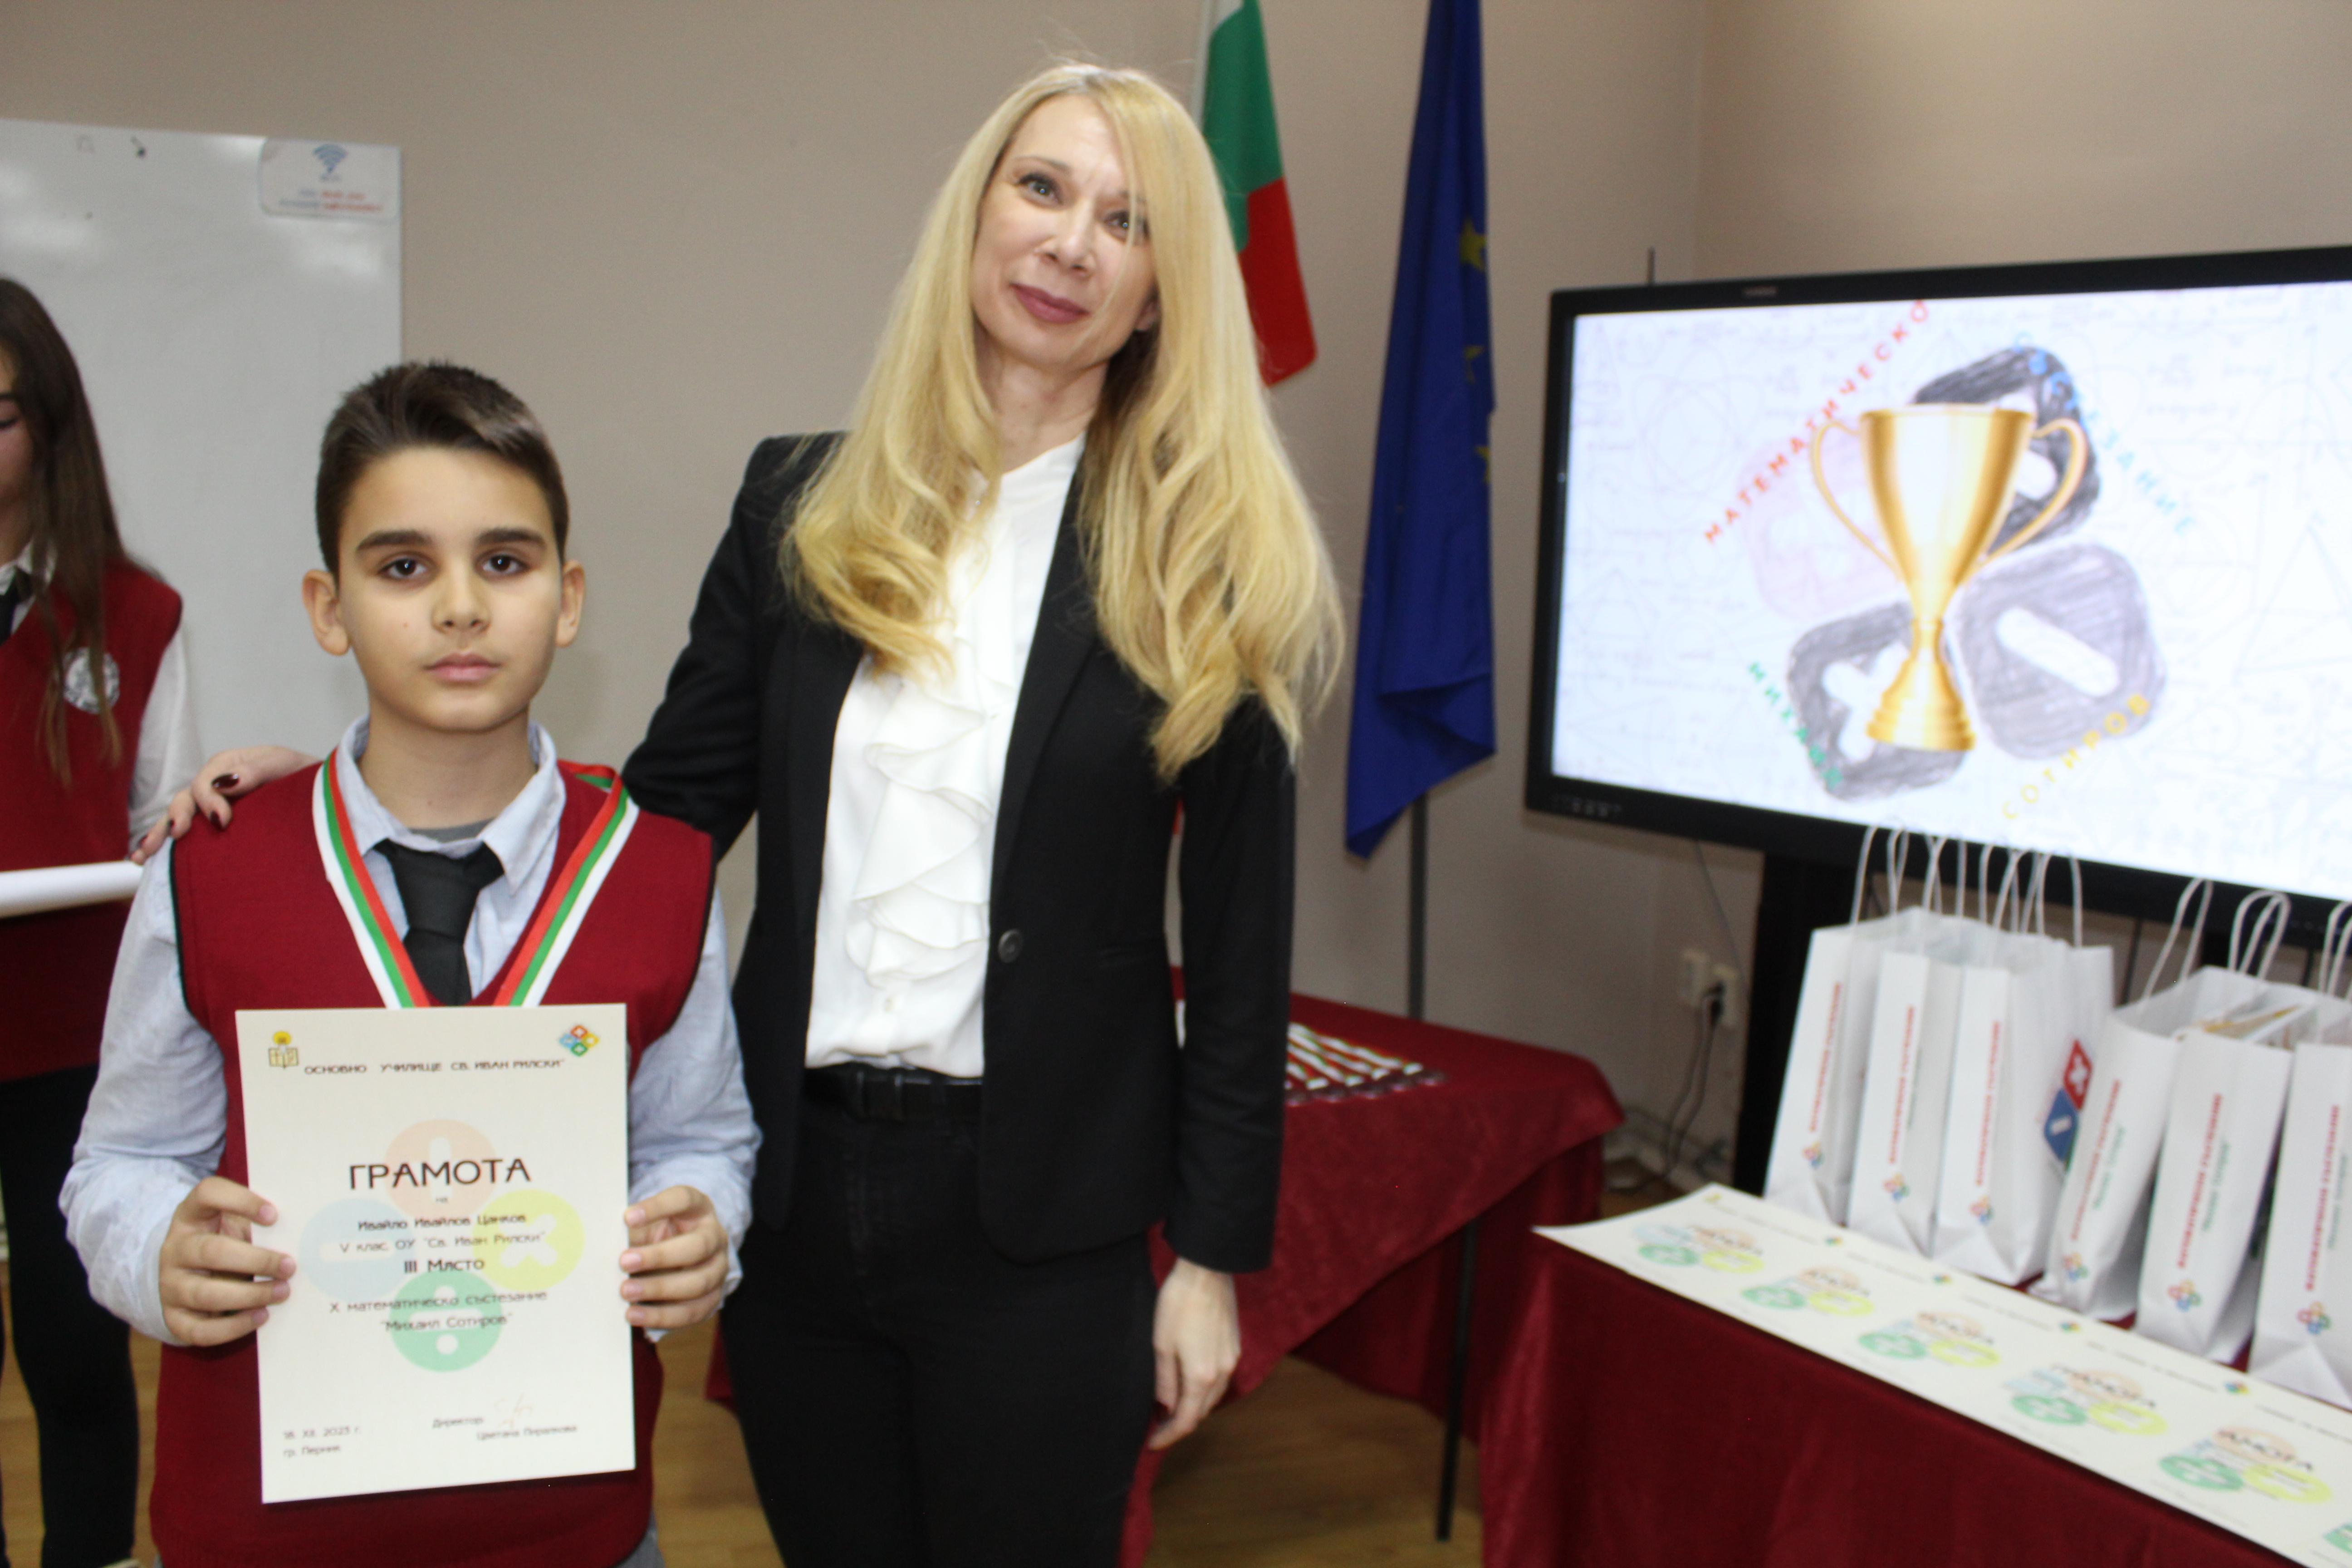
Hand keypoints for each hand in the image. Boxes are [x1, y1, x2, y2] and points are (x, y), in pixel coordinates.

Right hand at [131, 746, 316, 863]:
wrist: (317, 795)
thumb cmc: (301, 776)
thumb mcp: (285, 766)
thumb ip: (256, 771)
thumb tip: (224, 783)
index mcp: (228, 766)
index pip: (205, 781)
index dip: (208, 799)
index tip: (222, 821)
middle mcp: (213, 786)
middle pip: (185, 800)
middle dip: (176, 817)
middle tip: (175, 835)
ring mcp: (210, 808)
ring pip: (178, 819)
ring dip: (157, 835)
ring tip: (141, 856)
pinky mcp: (213, 829)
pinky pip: (186, 837)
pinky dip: (165, 848)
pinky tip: (144, 862)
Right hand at [158, 1176, 294, 1346]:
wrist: (186, 1275)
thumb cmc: (223, 1241)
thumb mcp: (234, 1224)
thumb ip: (258, 1224)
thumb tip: (302, 1234)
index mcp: (191, 1215)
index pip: (208, 1194)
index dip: (240, 1201)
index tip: (274, 1215)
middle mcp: (175, 1249)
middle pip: (212, 1252)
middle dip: (256, 1261)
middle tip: (290, 1266)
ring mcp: (170, 1285)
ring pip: (207, 1294)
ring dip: (250, 1295)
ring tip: (282, 1292)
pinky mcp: (174, 1317)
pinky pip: (200, 1330)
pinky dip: (233, 1327)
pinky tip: (261, 1317)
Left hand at [619, 1186, 727, 1329]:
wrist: (677, 1258)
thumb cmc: (655, 1236)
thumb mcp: (645, 1225)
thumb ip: (629, 1232)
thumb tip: (599, 1245)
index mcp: (698, 1208)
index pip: (683, 1200)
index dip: (657, 1207)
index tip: (627, 1218)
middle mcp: (715, 1236)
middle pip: (697, 1245)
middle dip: (660, 1256)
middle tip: (624, 1261)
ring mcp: (718, 1269)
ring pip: (699, 1282)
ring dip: (660, 1289)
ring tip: (626, 1292)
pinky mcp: (713, 1298)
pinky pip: (692, 1312)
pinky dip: (662, 1316)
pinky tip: (635, 1315)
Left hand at [1147, 1257, 1238, 1448]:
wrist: (1207, 1271)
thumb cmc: (1179, 1304)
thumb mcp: (1161, 1345)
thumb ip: (1164, 1381)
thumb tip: (1165, 1407)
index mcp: (1201, 1377)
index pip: (1186, 1420)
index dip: (1168, 1436)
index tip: (1152, 1443)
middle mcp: (1222, 1373)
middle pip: (1201, 1411)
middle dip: (1180, 1423)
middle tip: (1157, 1426)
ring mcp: (1231, 1359)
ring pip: (1212, 1396)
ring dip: (1193, 1406)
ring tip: (1170, 1407)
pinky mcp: (1234, 1346)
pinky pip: (1219, 1379)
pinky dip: (1203, 1389)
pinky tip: (1189, 1382)